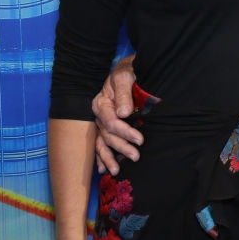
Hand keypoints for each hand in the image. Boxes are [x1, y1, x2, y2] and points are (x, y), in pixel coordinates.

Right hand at [92, 54, 140, 174]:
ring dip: (108, 157)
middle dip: (120, 147)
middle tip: (136, 156)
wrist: (127, 69)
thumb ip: (124, 94)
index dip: (125, 132)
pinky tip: (103, 169)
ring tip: (116, 171)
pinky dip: (101, 156)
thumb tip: (124, 113)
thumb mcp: (126, 77)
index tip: (140, 140)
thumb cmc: (128, 72)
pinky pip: (100, 143)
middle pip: (107, 134)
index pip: (111, 122)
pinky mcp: (105, 125)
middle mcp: (98, 114)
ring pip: (101, 142)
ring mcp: (101, 121)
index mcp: (101, 103)